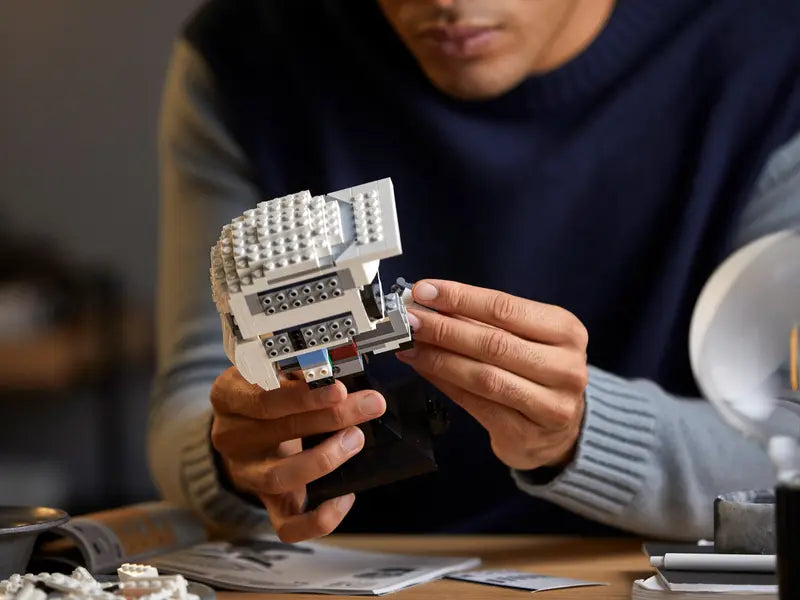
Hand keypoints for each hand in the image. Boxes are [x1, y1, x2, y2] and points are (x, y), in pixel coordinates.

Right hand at [209, 367, 385, 541]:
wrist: (245, 426)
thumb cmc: (266, 392)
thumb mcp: (272, 371)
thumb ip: (298, 373)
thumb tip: (342, 373)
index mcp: (228, 396)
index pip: (264, 398)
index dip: (304, 396)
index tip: (340, 389)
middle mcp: (231, 436)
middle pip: (279, 430)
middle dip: (331, 417)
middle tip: (368, 406)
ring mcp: (246, 473)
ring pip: (280, 477)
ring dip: (325, 458)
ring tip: (356, 439)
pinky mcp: (265, 502)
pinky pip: (287, 526)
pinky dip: (320, 518)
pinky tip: (345, 496)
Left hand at [397, 279, 588, 470]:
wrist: (562, 429)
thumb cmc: (538, 370)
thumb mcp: (524, 337)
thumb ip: (482, 322)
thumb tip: (428, 305)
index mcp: (567, 332)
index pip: (505, 308)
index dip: (460, 298)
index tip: (424, 291)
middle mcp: (565, 368)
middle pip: (493, 343)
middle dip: (443, 329)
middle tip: (409, 320)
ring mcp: (550, 406)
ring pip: (483, 377)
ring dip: (438, 358)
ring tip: (409, 345)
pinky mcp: (525, 434)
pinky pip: (475, 404)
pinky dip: (444, 383)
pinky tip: (424, 369)